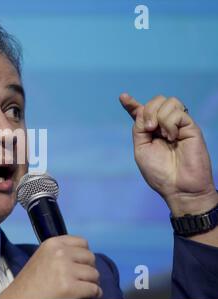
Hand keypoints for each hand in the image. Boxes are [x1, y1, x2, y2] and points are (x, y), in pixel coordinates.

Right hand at [0, 235, 101, 298]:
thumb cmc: (30, 283)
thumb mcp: (43, 257)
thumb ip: (60, 253)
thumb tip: (84, 257)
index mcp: (52, 243)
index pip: (82, 242)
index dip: (83, 255)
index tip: (79, 265)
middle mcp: (60, 253)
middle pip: (90, 257)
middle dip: (88, 269)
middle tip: (80, 279)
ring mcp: (65, 270)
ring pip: (94, 274)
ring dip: (90, 283)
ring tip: (80, 288)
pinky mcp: (70, 287)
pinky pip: (94, 289)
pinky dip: (93, 295)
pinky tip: (83, 296)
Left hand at [119, 93, 217, 216]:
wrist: (179, 187)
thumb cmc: (160, 173)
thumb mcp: (141, 149)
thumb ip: (139, 129)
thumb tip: (143, 109)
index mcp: (150, 132)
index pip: (141, 112)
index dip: (131, 103)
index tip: (122, 96)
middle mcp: (164, 126)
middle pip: (156, 101)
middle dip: (148, 110)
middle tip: (149, 129)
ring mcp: (178, 125)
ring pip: (169, 102)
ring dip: (159, 116)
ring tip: (161, 134)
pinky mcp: (191, 127)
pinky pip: (178, 112)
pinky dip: (170, 123)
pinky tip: (172, 138)